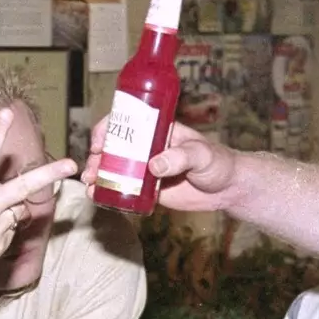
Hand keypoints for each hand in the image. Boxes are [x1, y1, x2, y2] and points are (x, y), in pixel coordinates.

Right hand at [81, 119, 239, 211]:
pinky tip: (97, 196)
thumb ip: (180, 157)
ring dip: (98, 174)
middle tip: (92, 169)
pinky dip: (108, 191)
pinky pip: (123, 188)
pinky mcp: (147, 189)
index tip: (100, 143)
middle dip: (97, 156)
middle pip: (113, 146)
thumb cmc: (218, 162)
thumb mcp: (201, 154)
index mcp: (156, 130)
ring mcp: (145, 168)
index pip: (126, 122)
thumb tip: (154, 165)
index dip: (107, 129)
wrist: (227, 189)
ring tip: (91, 185)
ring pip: (114, 168)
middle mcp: (146, 147)